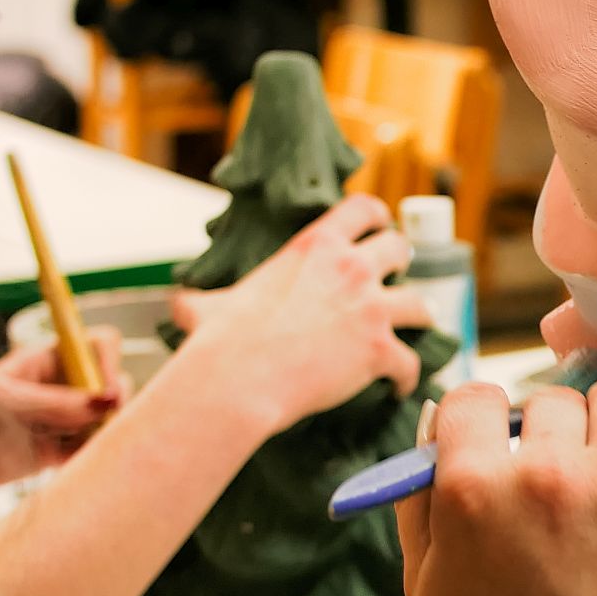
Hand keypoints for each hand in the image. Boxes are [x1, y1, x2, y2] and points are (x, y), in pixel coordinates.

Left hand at [0, 328, 125, 497]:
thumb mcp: (7, 402)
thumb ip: (57, 403)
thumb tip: (104, 402)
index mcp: (43, 359)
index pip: (95, 346)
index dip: (108, 364)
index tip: (107, 392)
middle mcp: (56, 385)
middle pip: (108, 382)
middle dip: (115, 402)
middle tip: (102, 425)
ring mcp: (56, 419)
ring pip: (103, 418)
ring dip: (106, 431)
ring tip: (86, 447)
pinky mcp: (51, 453)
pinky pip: (86, 450)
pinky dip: (91, 455)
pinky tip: (76, 462)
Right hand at [168, 195, 432, 433]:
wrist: (239, 379)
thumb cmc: (221, 342)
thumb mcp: (207, 305)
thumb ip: (203, 299)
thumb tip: (177, 304)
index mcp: (314, 247)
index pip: (362, 209)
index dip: (376, 216)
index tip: (380, 226)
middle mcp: (350, 269)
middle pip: (400, 248)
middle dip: (400, 262)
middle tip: (394, 278)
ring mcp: (370, 308)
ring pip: (419, 304)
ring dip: (417, 318)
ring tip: (412, 330)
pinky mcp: (379, 350)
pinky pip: (410, 362)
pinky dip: (407, 376)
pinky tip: (399, 386)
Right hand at [396, 379, 596, 595]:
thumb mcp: (428, 589)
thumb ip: (421, 499)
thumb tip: (438, 422)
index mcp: (472, 492)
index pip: (475, 398)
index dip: (481, 423)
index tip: (494, 447)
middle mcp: (547, 475)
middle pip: (548, 400)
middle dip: (544, 432)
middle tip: (550, 480)